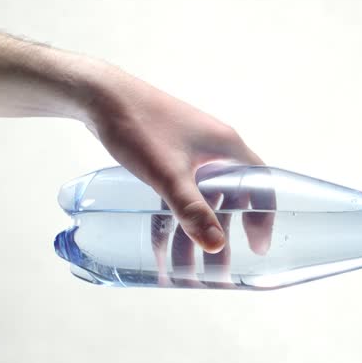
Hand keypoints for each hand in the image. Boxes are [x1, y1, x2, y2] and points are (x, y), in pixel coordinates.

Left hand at [82, 62, 266, 253]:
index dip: (263, 216)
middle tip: (218, 267)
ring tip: (185, 264)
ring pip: (202, 199)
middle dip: (222, 234)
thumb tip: (216, 245)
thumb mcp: (168, 174)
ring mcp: (190, 151)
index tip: (257, 247)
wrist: (98, 95)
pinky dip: (175, 216)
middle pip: (229, 199)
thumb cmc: (138, 126)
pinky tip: (161, 240)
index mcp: (226, 147)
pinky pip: (181, 192)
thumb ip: (192, 211)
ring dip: (195, 230)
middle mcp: (214, 148)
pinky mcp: (168, 154)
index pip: (261, 185)